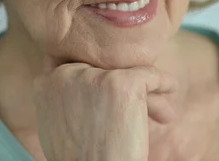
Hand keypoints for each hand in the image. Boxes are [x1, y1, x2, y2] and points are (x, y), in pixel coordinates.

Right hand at [33, 59, 177, 160]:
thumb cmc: (81, 158)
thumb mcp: (63, 122)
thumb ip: (71, 96)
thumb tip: (97, 79)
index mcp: (46, 82)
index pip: (79, 67)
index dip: (100, 83)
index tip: (115, 102)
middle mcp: (67, 73)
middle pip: (105, 68)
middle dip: (124, 88)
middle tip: (142, 109)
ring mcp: (95, 77)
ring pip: (129, 73)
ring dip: (147, 94)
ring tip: (161, 111)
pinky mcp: (123, 83)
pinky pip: (151, 75)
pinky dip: (165, 83)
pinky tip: (172, 90)